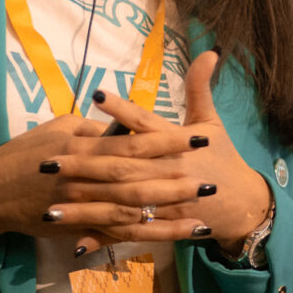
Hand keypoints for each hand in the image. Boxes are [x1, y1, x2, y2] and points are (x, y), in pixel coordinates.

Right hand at [0, 107, 211, 247]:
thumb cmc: (26, 152)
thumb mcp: (60, 127)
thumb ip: (95, 129)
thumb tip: (127, 128)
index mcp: (85, 147)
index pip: (135, 143)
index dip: (169, 141)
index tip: (198, 137)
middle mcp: (88, 178)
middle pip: (141, 179)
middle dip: (178, 178)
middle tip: (211, 177)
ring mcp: (86, 207)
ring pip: (136, 211)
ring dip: (171, 211)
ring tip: (203, 210)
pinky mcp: (83, 228)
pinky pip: (122, 234)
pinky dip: (151, 234)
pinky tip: (177, 234)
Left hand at [69, 50, 271, 254]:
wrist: (241, 204)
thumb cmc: (221, 157)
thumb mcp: (211, 120)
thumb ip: (201, 87)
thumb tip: (209, 51)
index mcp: (176, 143)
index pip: (145, 123)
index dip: (122, 109)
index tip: (96, 96)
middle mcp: (166, 172)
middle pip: (122, 167)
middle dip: (85, 163)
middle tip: (50, 158)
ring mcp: (161, 203)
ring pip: (118, 203)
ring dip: (84, 204)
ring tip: (51, 201)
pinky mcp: (159, 225)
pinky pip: (127, 231)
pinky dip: (104, 237)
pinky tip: (75, 241)